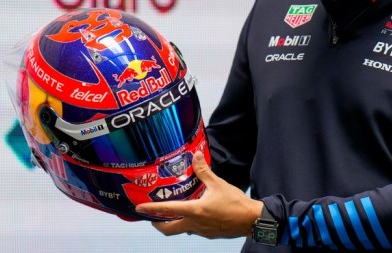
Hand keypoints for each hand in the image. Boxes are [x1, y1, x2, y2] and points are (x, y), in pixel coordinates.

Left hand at [136, 151, 263, 238]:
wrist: (251, 220)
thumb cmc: (235, 203)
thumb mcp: (218, 184)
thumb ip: (204, 171)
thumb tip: (196, 156)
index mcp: (195, 211)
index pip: (168, 210)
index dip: (151, 209)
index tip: (140, 209)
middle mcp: (195, 224)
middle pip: (170, 229)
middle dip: (159, 224)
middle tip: (154, 217)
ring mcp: (202, 231)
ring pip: (182, 230)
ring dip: (175, 223)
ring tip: (174, 213)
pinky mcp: (210, 235)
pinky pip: (195, 230)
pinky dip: (190, 224)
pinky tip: (196, 215)